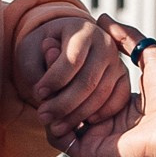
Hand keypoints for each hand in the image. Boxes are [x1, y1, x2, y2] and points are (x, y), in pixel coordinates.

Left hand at [13, 9, 135, 142]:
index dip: (54, 80)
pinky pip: (118, 101)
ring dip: (77, 115)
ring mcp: (117, 62)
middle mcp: (105, 43)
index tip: (37, 93)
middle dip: (63, 103)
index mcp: (83, 30)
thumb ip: (38, 70)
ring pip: (101, 94)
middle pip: (88, 80)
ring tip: (56, 126)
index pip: (72, 59)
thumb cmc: (42, 52)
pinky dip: (101, 115)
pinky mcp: (123, 78)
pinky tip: (83, 123)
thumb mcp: (32, 54)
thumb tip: (47, 92)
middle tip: (43, 117)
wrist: (61, 48)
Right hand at [52, 21, 155, 156]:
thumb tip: (103, 19)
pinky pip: (60, 140)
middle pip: (71, 103)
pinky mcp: (91, 154)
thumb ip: (128, 39)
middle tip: (47, 60)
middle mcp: (107, 124)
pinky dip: (51, 123)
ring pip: (61, 120)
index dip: (71, 70)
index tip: (58, 49)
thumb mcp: (152, 57)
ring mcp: (97, 141)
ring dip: (50, 101)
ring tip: (43, 82)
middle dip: (55, 83)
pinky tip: (49, 101)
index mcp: (121, 105)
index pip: (86, 87)